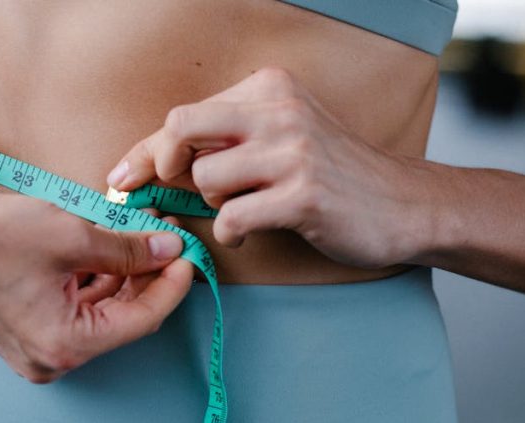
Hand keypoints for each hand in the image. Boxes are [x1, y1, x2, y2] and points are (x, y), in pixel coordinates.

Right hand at [0, 184, 193, 383]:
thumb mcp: (71, 235)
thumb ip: (127, 248)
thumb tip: (168, 249)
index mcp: (65, 345)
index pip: (142, 320)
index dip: (171, 285)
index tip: (188, 254)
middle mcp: (51, 358)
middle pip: (121, 319)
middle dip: (146, 277)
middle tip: (165, 238)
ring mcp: (35, 348)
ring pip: (99, 313)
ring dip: (121, 276)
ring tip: (136, 234)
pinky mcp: (25, 330)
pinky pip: (73, 310)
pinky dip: (93, 281)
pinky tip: (104, 247)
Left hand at [106, 68, 432, 268]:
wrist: (403, 204)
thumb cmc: (331, 174)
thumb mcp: (282, 137)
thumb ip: (227, 140)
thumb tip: (150, 164)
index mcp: (269, 88)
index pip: (186, 115)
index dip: (146, 151)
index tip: (121, 178)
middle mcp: (280, 110)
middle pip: (182, 129)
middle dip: (161, 164)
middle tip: (171, 189)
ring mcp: (294, 151)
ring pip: (205, 179)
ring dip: (215, 203)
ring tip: (243, 208)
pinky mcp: (303, 194)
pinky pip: (232, 217)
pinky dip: (232, 233)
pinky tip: (251, 232)